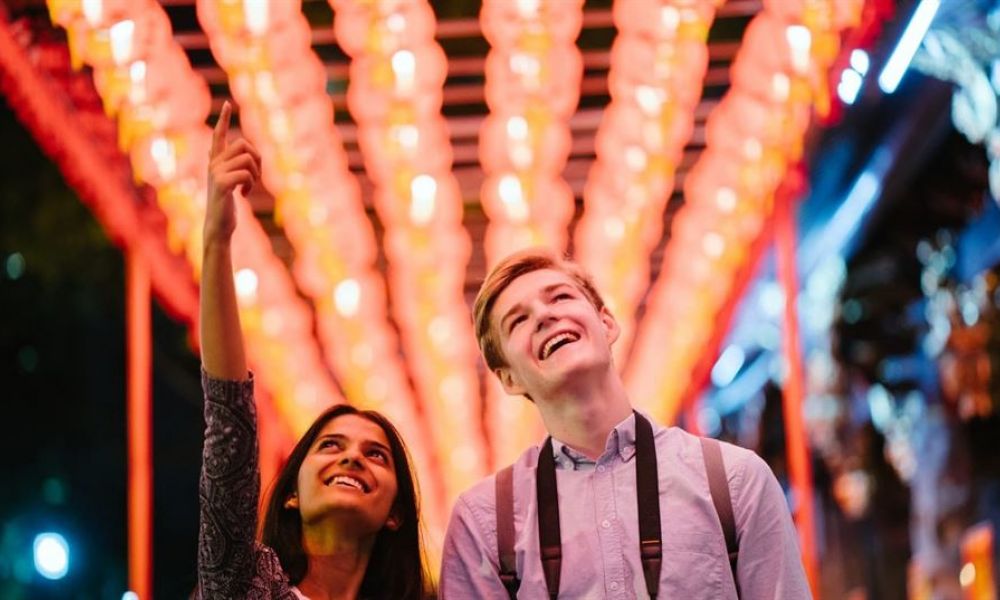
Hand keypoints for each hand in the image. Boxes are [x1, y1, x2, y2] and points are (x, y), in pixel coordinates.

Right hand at [204, 101, 261, 245]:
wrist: (218, 226)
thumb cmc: (225, 206)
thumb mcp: (228, 184)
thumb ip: (230, 168)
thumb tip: (228, 153)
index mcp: (216, 162)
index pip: (219, 135)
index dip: (223, 119)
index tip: (226, 103)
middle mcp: (213, 164)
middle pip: (243, 144)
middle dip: (257, 159)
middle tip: (256, 177)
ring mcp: (215, 173)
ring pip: (247, 158)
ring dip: (255, 174)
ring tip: (248, 188)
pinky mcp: (220, 183)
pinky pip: (245, 173)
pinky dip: (250, 185)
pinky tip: (243, 196)